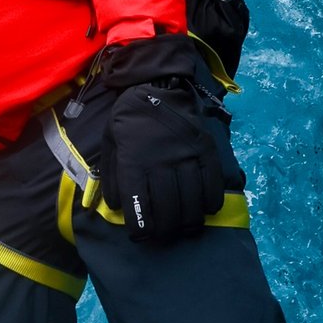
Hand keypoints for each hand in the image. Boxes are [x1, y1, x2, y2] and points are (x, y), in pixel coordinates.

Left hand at [87, 40, 227, 246]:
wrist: (157, 87)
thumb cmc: (129, 120)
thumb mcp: (110, 144)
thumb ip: (111, 176)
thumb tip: (117, 206)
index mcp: (134, 161)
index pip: (139, 206)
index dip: (141, 228)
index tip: (142, 235)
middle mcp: (161, 162)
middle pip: (168, 210)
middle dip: (165, 230)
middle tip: (164, 235)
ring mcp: (186, 156)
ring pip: (192, 202)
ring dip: (188, 221)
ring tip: (184, 228)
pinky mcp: (205, 151)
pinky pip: (212, 185)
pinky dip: (210, 203)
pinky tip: (204, 210)